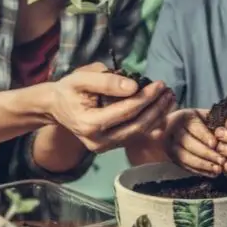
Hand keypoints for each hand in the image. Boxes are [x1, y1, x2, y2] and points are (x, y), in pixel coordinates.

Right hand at [47, 62, 175, 152]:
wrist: (57, 107)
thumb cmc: (69, 90)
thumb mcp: (82, 78)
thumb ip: (107, 81)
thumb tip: (134, 86)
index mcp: (89, 125)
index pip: (126, 112)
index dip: (146, 98)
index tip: (160, 84)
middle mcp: (98, 142)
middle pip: (136, 125)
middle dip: (156, 108)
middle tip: (169, 91)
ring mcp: (105, 147)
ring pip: (139, 133)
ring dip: (157, 115)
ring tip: (169, 98)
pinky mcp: (111, 146)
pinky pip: (135, 135)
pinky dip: (151, 122)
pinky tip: (161, 109)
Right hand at [165, 108, 225, 177]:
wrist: (177, 127)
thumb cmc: (198, 120)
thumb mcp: (205, 115)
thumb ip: (215, 120)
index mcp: (184, 117)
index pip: (194, 127)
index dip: (205, 136)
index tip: (215, 144)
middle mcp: (173, 131)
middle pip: (189, 144)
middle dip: (207, 154)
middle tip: (222, 161)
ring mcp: (170, 146)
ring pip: (185, 157)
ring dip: (203, 165)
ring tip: (218, 170)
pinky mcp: (172, 158)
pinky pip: (185, 166)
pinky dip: (199, 171)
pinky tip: (212, 174)